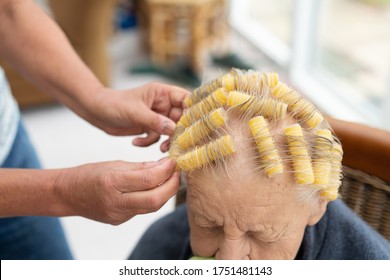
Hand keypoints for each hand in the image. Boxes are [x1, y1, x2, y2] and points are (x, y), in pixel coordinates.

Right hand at [54, 158, 178, 224]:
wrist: (68, 194)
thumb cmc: (90, 174)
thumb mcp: (115, 164)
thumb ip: (141, 167)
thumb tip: (164, 166)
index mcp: (112, 182)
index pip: (148, 179)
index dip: (165, 170)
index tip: (173, 161)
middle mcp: (115, 202)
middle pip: (155, 199)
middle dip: (172, 186)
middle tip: (177, 173)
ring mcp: (118, 215)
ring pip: (152, 207)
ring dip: (165, 193)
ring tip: (170, 179)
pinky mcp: (120, 221)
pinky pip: (142, 210)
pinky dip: (153, 198)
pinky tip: (155, 188)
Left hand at [86, 83, 188, 151]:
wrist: (96, 112)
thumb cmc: (114, 104)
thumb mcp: (135, 112)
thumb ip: (155, 121)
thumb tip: (174, 129)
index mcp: (162, 93)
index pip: (185, 99)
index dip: (193, 110)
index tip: (194, 125)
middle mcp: (162, 104)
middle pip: (181, 118)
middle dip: (179, 132)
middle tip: (177, 143)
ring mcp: (156, 117)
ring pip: (171, 131)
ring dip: (167, 140)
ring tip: (161, 148)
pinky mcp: (149, 127)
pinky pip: (157, 137)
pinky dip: (149, 142)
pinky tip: (136, 142)